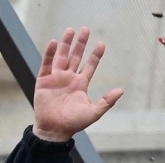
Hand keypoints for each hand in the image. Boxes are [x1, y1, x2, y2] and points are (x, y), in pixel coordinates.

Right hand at [33, 27, 123, 142]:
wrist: (54, 130)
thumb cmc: (74, 123)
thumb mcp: (94, 112)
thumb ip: (107, 101)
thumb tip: (121, 90)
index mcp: (80, 85)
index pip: (89, 66)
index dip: (95, 55)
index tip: (101, 44)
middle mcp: (69, 79)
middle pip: (75, 57)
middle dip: (81, 44)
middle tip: (85, 30)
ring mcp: (56, 78)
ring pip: (62, 57)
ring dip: (66, 44)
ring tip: (70, 30)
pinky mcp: (44, 81)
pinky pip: (46, 64)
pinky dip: (49, 53)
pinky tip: (54, 43)